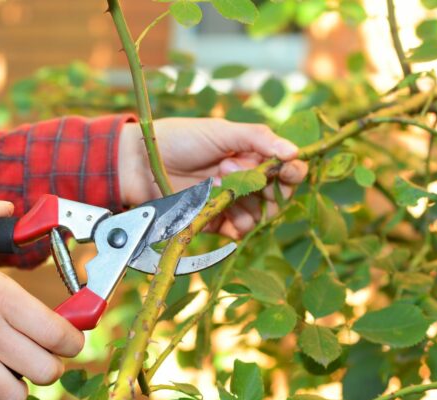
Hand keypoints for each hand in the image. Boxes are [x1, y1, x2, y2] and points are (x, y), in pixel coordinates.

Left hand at [118, 118, 308, 237]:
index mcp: (250, 155)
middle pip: (277, 196)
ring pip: (259, 215)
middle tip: (233, 169)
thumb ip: (258, 138)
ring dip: (246, 202)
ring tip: (217, 181)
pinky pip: (238, 230)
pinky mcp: (214, 221)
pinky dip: (237, 224)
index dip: (292, 171)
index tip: (289, 170)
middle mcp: (245, 180)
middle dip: (266, 187)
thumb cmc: (180, 139)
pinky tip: (221, 208)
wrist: (141, 162)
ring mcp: (230, 202)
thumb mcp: (222, 131)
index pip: (285, 169)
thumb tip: (295, 151)